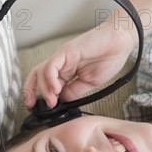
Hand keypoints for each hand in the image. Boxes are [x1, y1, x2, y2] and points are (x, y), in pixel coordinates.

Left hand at [23, 19, 137, 108]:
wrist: (121, 42)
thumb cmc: (109, 58)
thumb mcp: (89, 83)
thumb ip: (74, 92)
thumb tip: (61, 102)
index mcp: (66, 71)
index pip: (45, 84)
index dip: (38, 96)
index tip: (38, 109)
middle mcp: (61, 64)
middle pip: (36, 76)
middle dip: (30, 91)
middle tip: (33, 106)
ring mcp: (62, 57)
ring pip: (41, 72)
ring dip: (44, 89)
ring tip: (52, 102)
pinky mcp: (66, 51)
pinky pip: (51, 65)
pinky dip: (50, 78)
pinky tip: (56, 90)